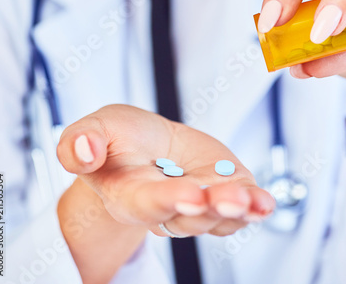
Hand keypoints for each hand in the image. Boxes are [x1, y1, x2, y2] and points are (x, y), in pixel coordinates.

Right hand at [57, 105, 274, 237]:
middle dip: (209, 209)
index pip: (149, 203)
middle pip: (189, 216)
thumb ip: (80, 141)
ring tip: (251, 200)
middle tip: (226, 199)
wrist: (149, 144)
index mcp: (131, 195)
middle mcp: (168, 208)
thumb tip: (83, 152)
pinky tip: (264, 203)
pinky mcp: (224, 191)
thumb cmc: (121, 140)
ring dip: (237, 210)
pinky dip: (254, 206)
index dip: (168, 201)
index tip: (189, 194)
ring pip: (218, 216)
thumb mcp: (95, 128)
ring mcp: (200, 203)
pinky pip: (240, 207)